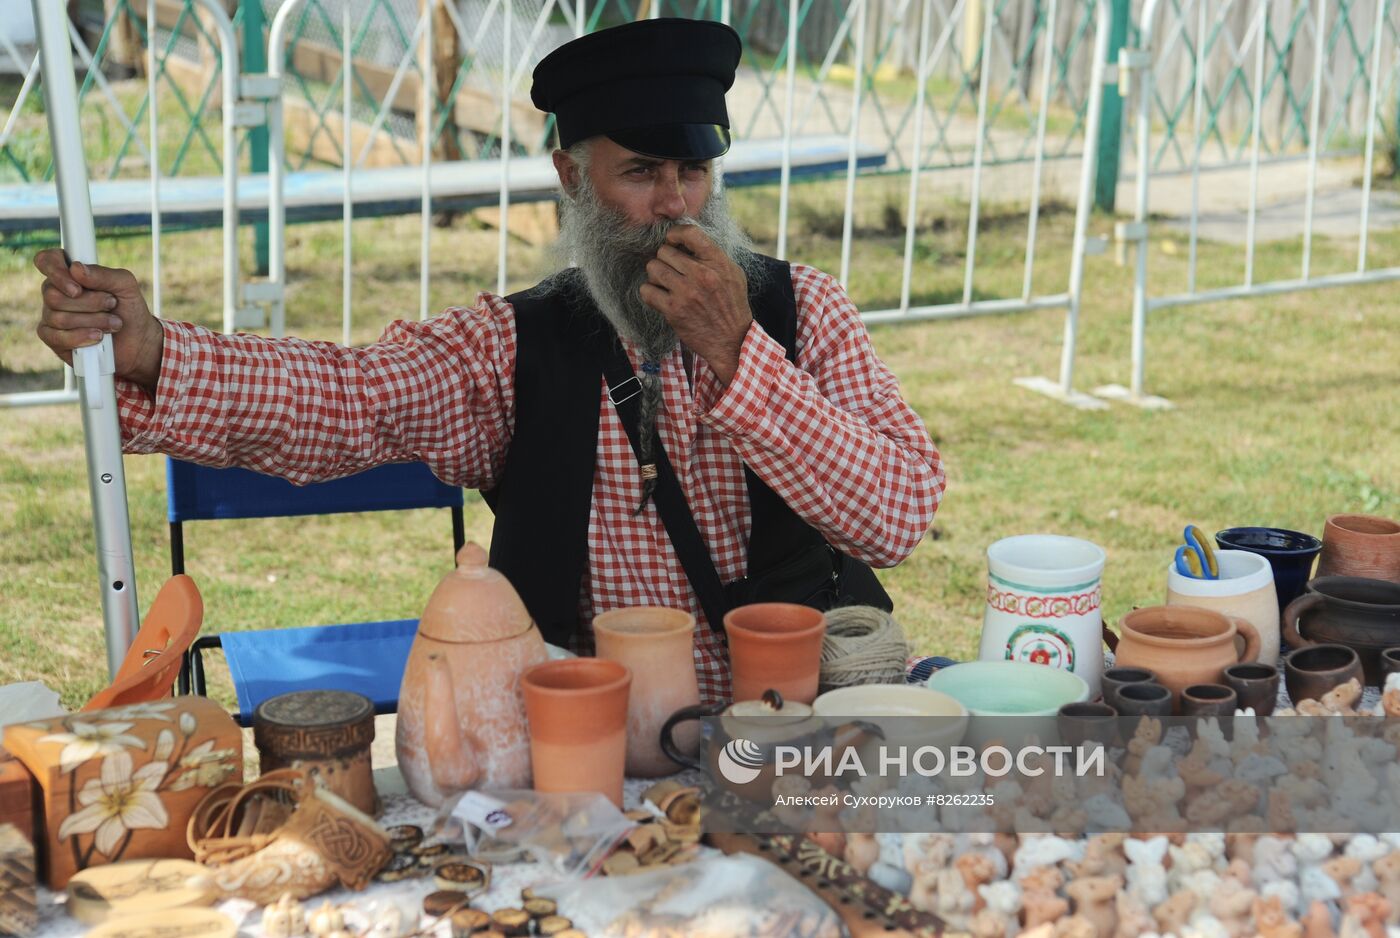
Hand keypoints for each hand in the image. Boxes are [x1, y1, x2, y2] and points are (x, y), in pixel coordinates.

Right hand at [34, 249, 163, 392]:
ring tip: (114, 323)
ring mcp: (51, 315)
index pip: (46, 261)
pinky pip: (55, 337)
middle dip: (89, 303)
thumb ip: (104, 274)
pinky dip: (81, 337)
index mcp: (69, 273)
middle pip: (52, 295)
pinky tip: (98, 337)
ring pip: (57, 318)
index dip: (56, 272)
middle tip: (112, 304)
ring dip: (93, 321)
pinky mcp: (53, 338)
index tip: (78, 288)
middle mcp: (56, 292)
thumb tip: (76, 269)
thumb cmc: (129, 309)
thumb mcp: (126, 286)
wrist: (138, 341)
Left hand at [639, 224, 752, 384]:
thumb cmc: (732, 305)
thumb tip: (686, 240)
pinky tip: (659, 297)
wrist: (732, 340)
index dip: (675, 234)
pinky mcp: (673, 311)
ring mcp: (686, 293)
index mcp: (717, 262)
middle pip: (664, 251)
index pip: (690, 233)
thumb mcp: (733, 273)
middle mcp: (701, 274)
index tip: (673, 242)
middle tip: (672, 271)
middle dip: (665, 259)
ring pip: (653, 268)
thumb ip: (713, 255)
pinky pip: (647, 291)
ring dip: (656, 275)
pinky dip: (650, 293)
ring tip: (665, 283)